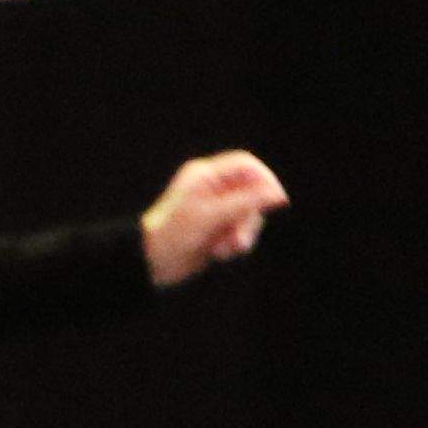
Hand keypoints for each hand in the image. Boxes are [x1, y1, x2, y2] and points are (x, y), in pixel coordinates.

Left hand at [138, 149, 283, 286]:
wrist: (150, 262)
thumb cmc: (173, 234)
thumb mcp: (212, 216)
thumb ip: (247, 202)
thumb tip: (278, 194)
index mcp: (205, 176)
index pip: (246, 165)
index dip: (265, 179)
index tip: (276, 199)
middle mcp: (212, 189)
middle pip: (253, 193)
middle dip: (249, 219)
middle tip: (238, 239)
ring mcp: (216, 208)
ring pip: (249, 216)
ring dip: (241, 235)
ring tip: (223, 249)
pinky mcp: (217, 228)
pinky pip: (241, 232)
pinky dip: (234, 244)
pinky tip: (218, 254)